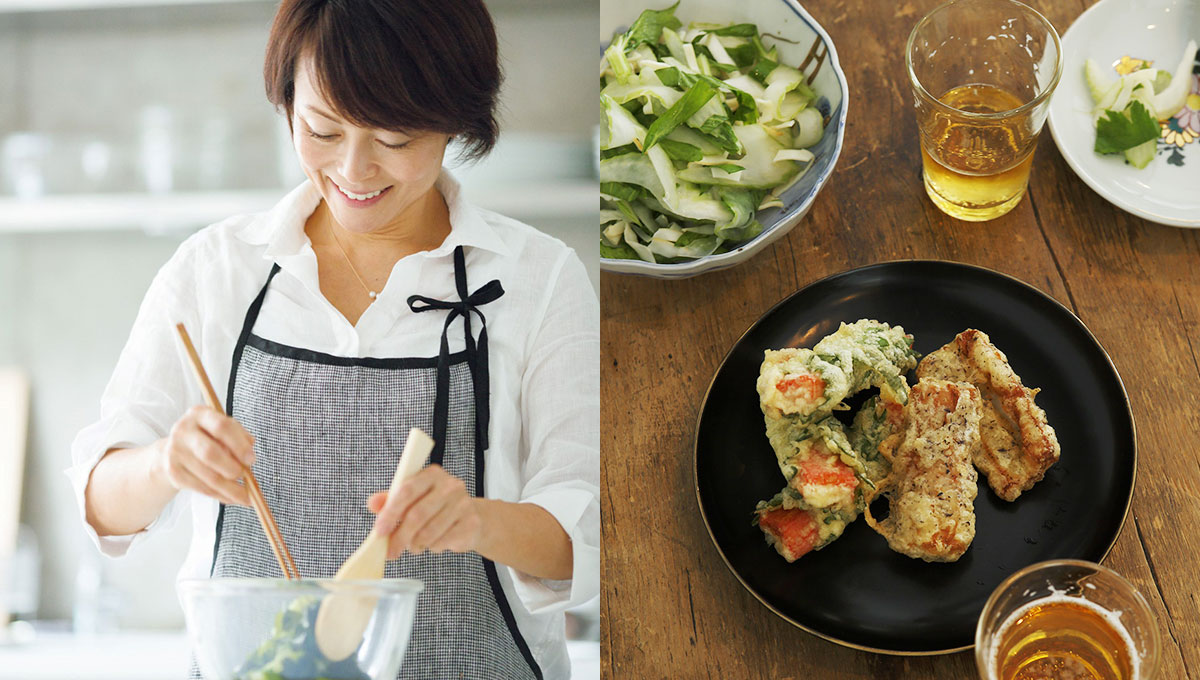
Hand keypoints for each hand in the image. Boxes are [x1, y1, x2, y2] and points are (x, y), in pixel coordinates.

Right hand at [156, 405, 254, 506]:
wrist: (175, 450)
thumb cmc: (208, 438)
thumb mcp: (223, 431)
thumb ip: (239, 437)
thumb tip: (250, 453)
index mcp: (200, 414)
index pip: (222, 426)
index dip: (239, 444)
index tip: (252, 459)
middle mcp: (183, 430)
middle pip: (210, 453)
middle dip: (232, 468)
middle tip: (245, 475)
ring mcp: (175, 451)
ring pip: (208, 476)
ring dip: (230, 489)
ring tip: (246, 496)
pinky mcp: (173, 472)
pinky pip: (201, 488)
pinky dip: (220, 495)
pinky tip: (232, 498)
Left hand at [368, 465, 482, 557]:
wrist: (470, 517)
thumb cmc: (436, 508)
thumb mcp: (412, 500)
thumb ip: (390, 500)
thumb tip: (373, 503)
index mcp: (431, 474)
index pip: (406, 490)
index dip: (390, 512)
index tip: (379, 530)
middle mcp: (450, 485)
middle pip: (417, 514)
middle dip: (400, 536)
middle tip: (391, 550)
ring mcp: (463, 503)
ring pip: (429, 532)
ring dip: (415, 544)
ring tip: (413, 546)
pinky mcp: (471, 523)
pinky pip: (443, 541)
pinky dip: (432, 547)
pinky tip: (432, 543)